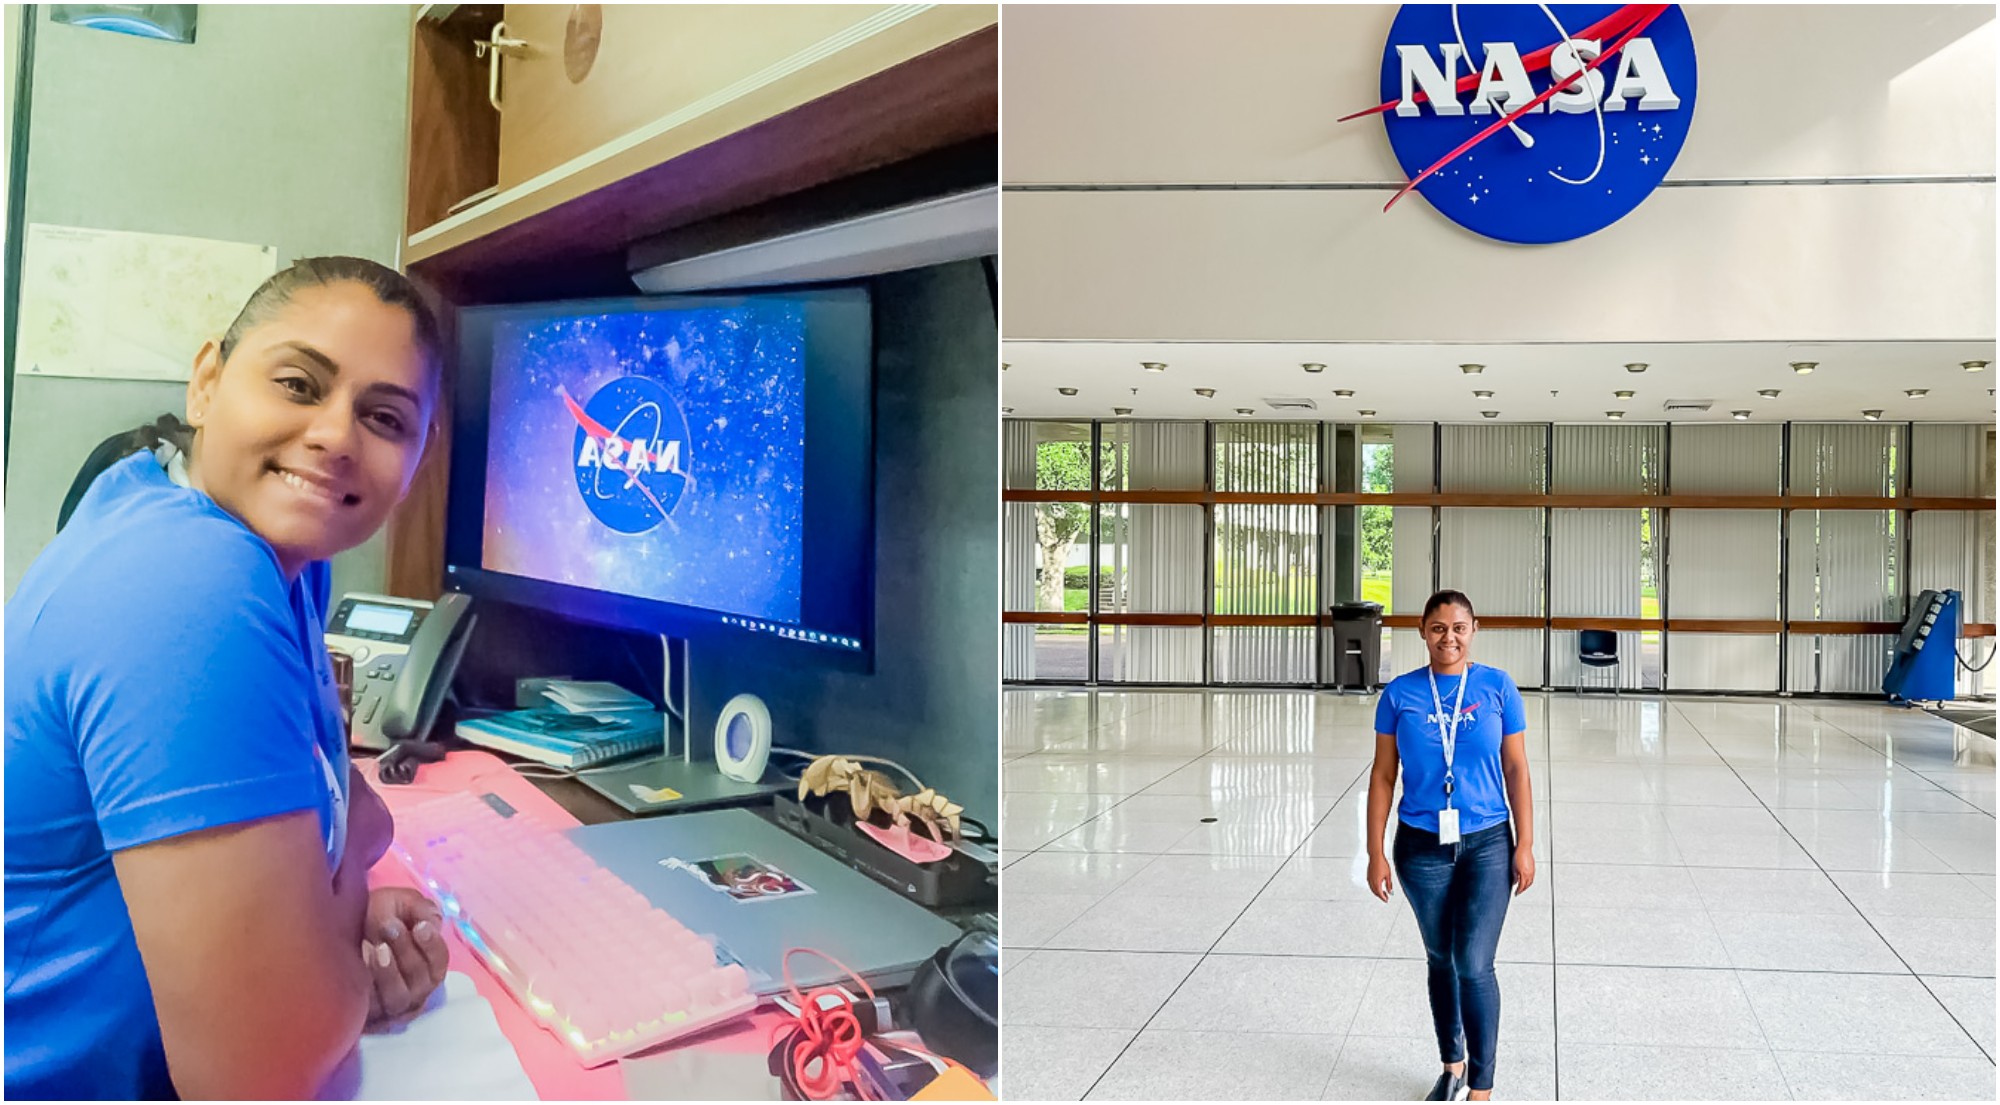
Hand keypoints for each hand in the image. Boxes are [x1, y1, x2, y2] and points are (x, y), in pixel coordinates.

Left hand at [362, 887, 447, 1022]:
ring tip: (376, 947)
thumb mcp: (397, 904)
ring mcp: (390, 1006)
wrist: (334, 931)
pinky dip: (366, 987)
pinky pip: (369, 1006)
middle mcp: (415, 990)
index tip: (420, 925)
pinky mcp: (366, 1015)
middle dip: (407, 951)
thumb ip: (419, 908)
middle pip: (421, 980)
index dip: (432, 945)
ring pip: (397, 996)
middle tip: (390, 927)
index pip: (439, 961)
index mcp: (428, 965)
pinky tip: (358, 963)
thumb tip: (431, 921)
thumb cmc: (374, 916)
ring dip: (389, 971)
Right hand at [1367, 852, 1393, 901]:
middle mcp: (1371, 881)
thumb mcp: (1388, 875)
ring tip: (1383, 892)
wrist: (1376, 856)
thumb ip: (1389, 885)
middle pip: (1375, 892)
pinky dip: (1374, 888)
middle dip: (1380, 895)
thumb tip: (1390, 892)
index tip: (1387, 900)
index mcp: (1377, 882)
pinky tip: (1378, 886)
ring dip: (1377, 892)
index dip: (1383, 898)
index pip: (1380, 893)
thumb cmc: (1382, 864)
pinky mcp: (1368, 876)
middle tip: (1386, 897)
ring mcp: (1369, 878)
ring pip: (1372, 889)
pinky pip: (1370, 885)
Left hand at [1511, 844, 1535, 895]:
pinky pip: (1532, 877)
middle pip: (1527, 885)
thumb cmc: (1518, 854)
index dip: (1519, 891)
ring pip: (1531, 881)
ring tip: (1523, 887)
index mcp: (1524, 874)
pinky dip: (1529, 881)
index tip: (1516, 893)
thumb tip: (1514, 882)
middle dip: (1523, 889)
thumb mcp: (1513, 867)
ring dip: (1527, 886)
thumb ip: (1514, 876)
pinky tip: (1526, 880)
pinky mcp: (1533, 868)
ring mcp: (1532, 871)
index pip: (1522, 886)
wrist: (1524, 847)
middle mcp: (1530, 873)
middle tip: (1519, 892)